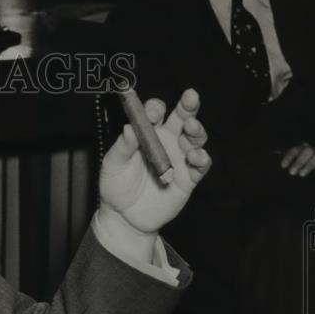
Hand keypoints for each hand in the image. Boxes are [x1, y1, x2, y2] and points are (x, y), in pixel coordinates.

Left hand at [99, 88, 211, 235]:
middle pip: (181, 119)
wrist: (124, 217)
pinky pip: (200, 165)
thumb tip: (129, 128)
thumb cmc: (116, 186)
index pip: (155, 114)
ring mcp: (179, 159)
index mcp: (147, 134)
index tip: (153, 112)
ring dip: (196, 130)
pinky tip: (195, 155)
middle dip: (188, 106)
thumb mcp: (113, 165)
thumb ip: (122, 147)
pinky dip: (201, 158)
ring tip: (191, 127)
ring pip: (195, 138)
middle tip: (190, 96)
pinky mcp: (188, 178)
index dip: (155, 109)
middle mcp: (166, 142)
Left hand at [281, 143, 314, 175]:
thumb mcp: (297, 161)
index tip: (283, 166)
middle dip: (299, 162)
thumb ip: (291, 161)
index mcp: (303, 148)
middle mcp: (313, 148)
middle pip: (306, 151)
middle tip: (291, 173)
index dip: (289, 157)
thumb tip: (280, 163)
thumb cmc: (305, 164)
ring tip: (301, 174)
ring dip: (309, 165)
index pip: (295, 150)